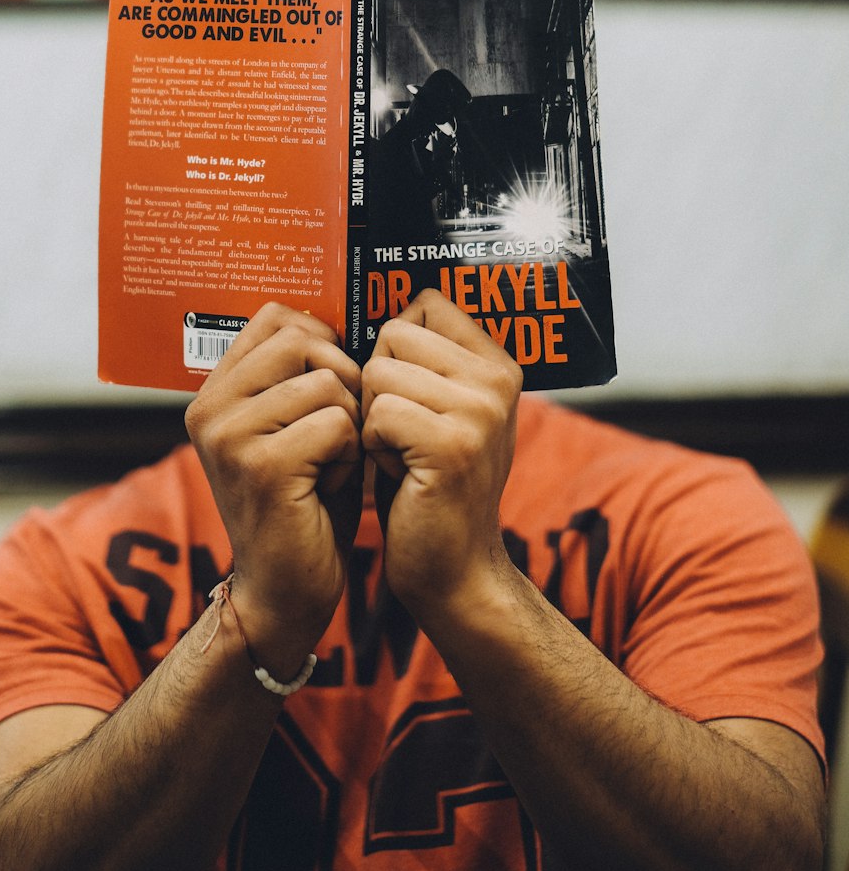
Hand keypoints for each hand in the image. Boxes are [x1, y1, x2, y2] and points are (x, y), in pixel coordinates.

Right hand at [185, 304, 362, 675]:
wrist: (286, 590)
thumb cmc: (307, 500)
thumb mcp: (295, 423)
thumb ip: (301, 371)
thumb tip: (342, 312)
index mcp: (215, 392)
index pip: (279, 318)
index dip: (322, 342)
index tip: (330, 389)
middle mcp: (210, 407)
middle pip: (306, 341)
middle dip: (342, 382)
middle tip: (335, 433)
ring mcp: (229, 436)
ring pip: (328, 383)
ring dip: (349, 425)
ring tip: (328, 465)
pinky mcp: (261, 466)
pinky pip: (338, 424)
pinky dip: (351, 456)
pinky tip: (329, 487)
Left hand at [361, 290, 521, 618]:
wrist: (452, 570)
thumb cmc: (427, 483)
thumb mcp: (439, 408)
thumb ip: (426, 357)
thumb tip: (382, 300)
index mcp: (498, 363)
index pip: (424, 303)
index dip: (396, 347)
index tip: (412, 394)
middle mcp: (498, 379)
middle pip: (393, 333)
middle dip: (378, 384)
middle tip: (404, 433)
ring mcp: (481, 411)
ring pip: (378, 373)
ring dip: (372, 418)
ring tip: (404, 455)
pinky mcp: (453, 445)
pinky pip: (376, 413)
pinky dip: (372, 447)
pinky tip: (401, 474)